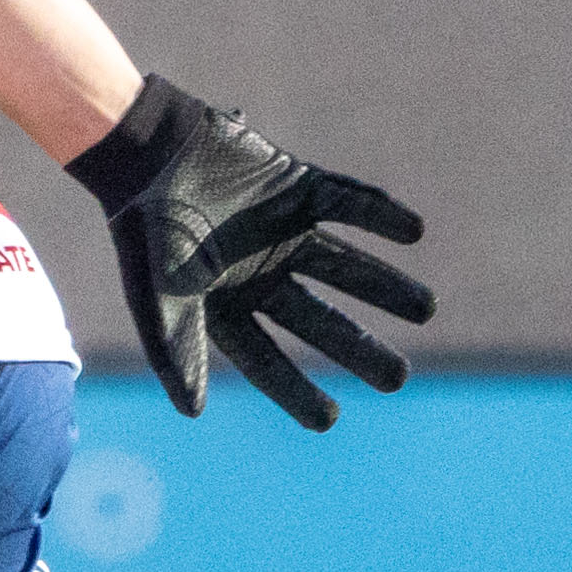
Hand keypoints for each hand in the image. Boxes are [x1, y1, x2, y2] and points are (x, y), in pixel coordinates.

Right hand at [65, 76, 432, 429]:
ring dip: (386, 287)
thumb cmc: (145, 229)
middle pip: (319, 320)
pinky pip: (350, 204)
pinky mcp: (299, 186)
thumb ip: (176, 348)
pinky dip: (381, 215)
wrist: (146, 150)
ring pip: (346, 266)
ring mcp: (283, 230)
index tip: (330, 421)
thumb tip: (193, 412)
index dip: (295, 391)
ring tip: (427, 309)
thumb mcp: (157, 295)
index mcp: (225, 305)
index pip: (266, 358)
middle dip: (358, 349)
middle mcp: (261, 273)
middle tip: (398, 379)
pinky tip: (414, 231)